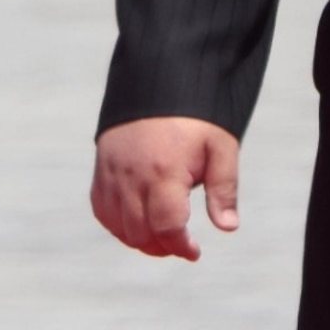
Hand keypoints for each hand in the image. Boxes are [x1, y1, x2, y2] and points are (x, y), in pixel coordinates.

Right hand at [92, 116, 239, 260]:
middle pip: (140, 233)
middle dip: (162, 246)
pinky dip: (117, 223)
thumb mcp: (220, 146)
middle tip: (180, 242)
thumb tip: (228, 227)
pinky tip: (137, 220)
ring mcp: (112, 171)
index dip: (181, 247)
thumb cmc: (196, 116)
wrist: (160, 78)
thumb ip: (223, 188)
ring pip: (118, 226)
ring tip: (161, 233)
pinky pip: (102, 209)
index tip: (194, 251)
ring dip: (139, 238)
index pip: (166, 227)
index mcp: (164, 172)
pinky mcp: (102, 165)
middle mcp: (133, 175)